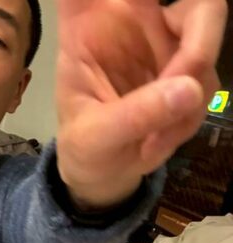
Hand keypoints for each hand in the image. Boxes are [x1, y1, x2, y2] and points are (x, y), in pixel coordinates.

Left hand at [55, 0, 227, 208]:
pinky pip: (209, 69)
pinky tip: (159, 137)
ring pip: (207, 15)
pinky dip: (191, 109)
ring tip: (156, 130)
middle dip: (194, 15)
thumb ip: (134, 115)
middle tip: (184, 61)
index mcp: (86, 27)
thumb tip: (188, 88)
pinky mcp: (189, 61)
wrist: (106, 175)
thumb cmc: (85, 150)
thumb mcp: (95, 139)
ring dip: (194, 66)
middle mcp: (128, 18)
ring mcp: (163, 36)